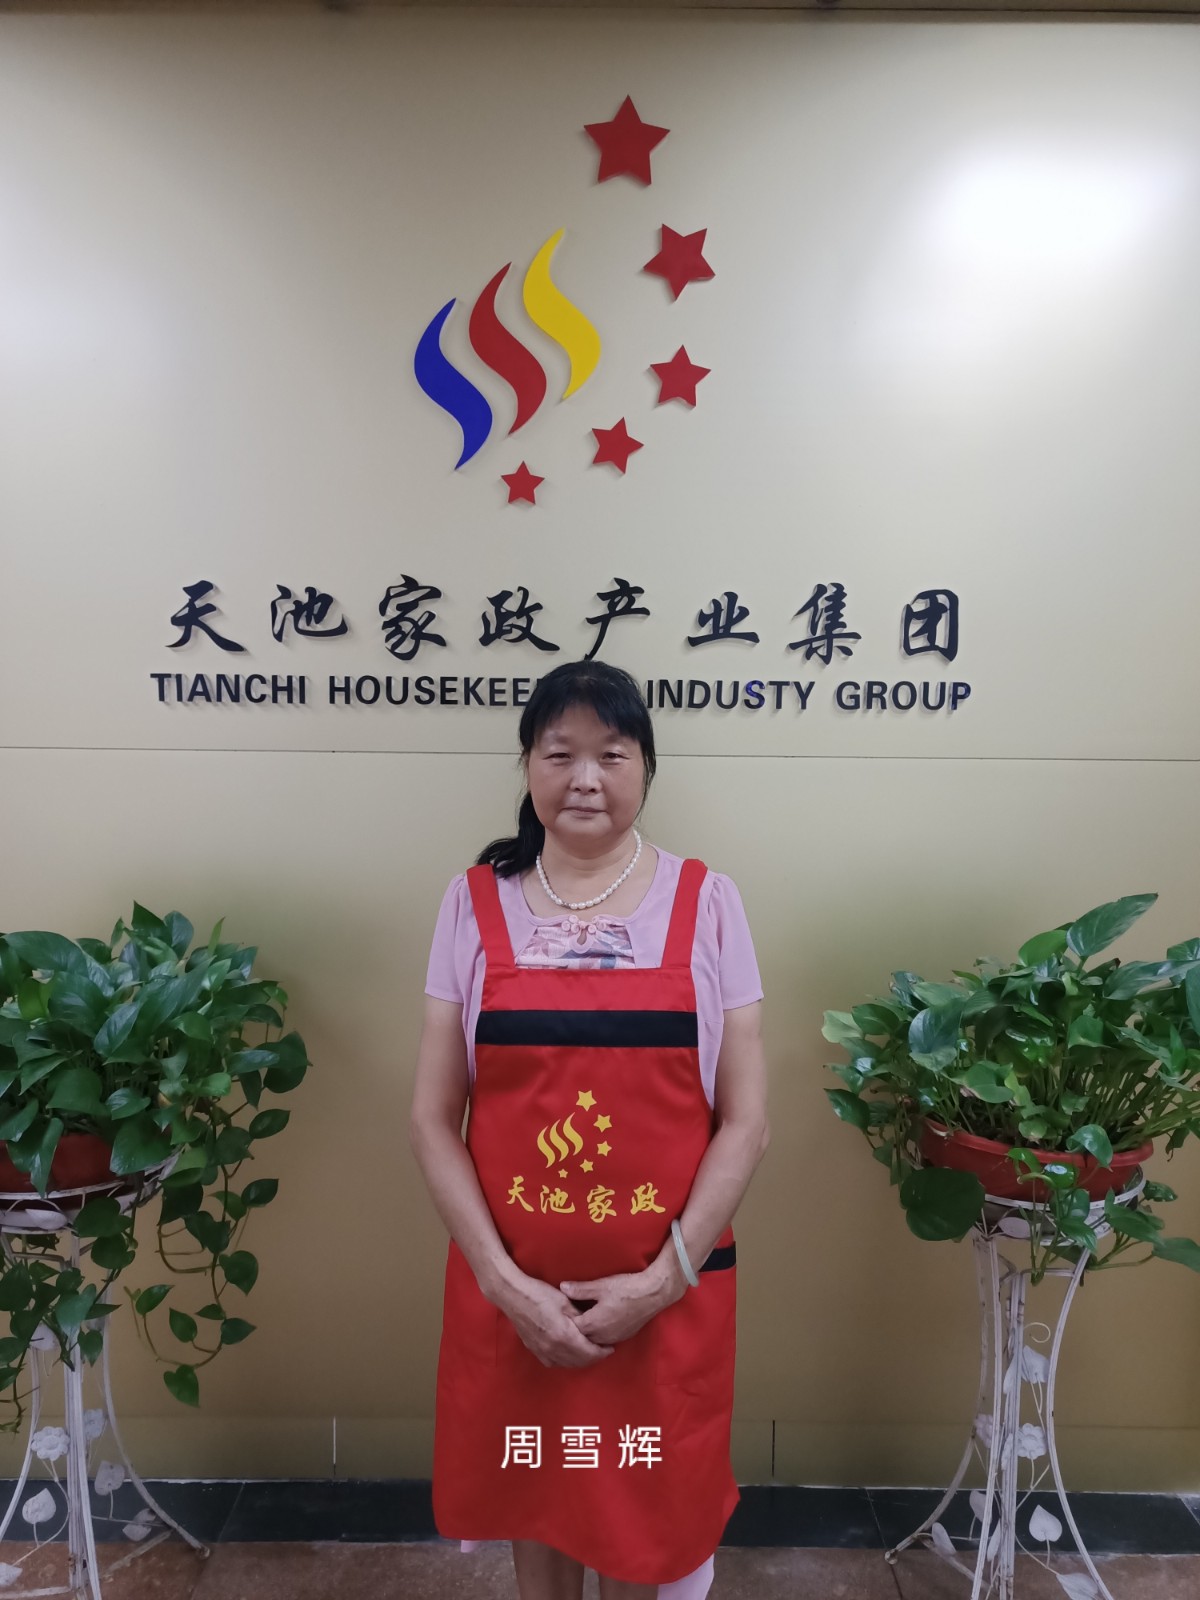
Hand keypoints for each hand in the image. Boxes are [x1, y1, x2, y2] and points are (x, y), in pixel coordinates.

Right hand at [493, 1271, 616, 1369]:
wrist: (513, 1296)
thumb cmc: (540, 1294)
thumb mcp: (565, 1301)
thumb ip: (580, 1317)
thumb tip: (594, 1326)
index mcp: (563, 1335)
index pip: (588, 1352)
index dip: (602, 1352)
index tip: (610, 1348)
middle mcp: (553, 1348)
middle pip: (580, 1361)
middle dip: (594, 1358)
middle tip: (603, 1351)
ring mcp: (542, 1351)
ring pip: (567, 1364)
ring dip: (581, 1361)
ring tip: (590, 1352)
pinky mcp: (535, 1350)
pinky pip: (554, 1362)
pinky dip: (566, 1361)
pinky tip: (570, 1354)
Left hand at [556, 1261, 679, 1347]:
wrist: (652, 1294)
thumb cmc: (626, 1288)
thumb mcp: (601, 1286)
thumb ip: (580, 1289)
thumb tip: (562, 1287)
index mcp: (593, 1323)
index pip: (571, 1328)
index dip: (563, 1321)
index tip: (557, 1314)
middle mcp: (602, 1335)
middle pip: (580, 1338)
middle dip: (572, 1331)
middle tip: (565, 1322)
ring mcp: (613, 1338)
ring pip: (593, 1342)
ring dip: (585, 1336)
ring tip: (578, 1325)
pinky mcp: (623, 1337)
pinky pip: (604, 1341)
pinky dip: (597, 1337)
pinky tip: (596, 1327)